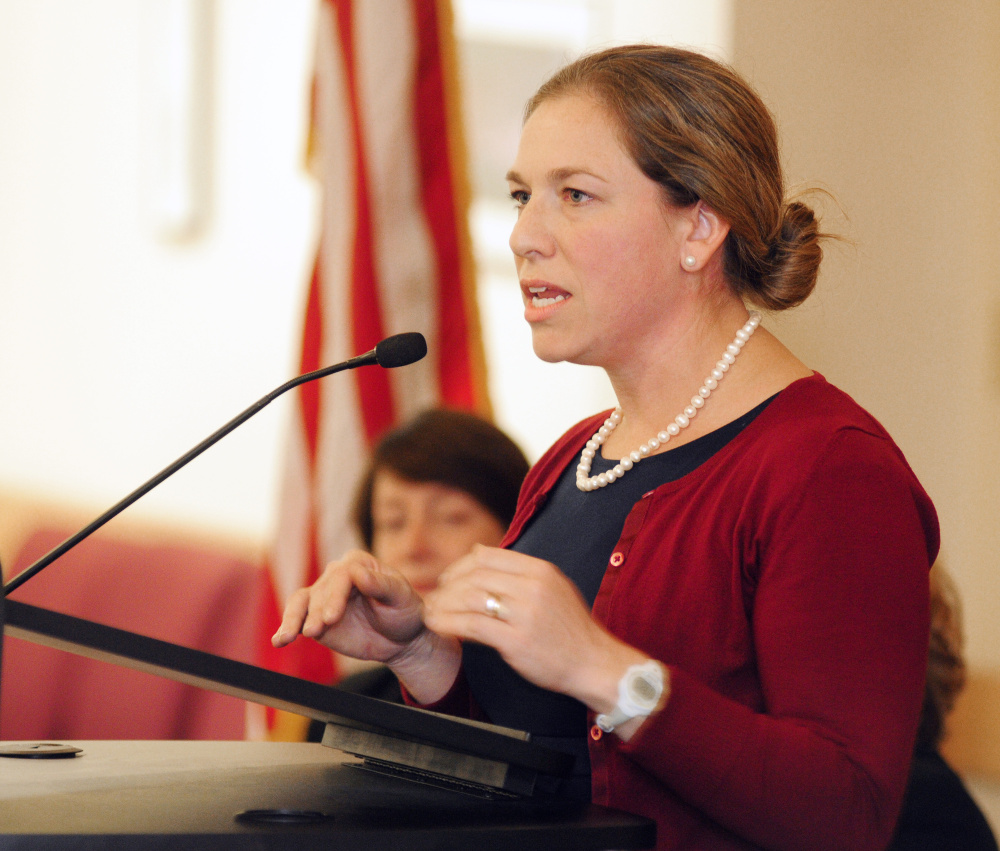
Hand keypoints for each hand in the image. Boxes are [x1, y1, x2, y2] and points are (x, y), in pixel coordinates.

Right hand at [272, 550, 424, 663]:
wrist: (399, 637)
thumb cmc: (403, 611)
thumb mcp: (400, 597)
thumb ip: (381, 585)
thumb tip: (359, 573)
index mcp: (358, 564)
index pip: (341, 574)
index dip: (334, 595)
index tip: (331, 617)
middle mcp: (336, 575)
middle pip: (320, 590)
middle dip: (315, 612)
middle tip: (316, 631)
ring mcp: (323, 596)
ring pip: (300, 602)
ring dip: (292, 619)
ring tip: (286, 638)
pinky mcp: (314, 617)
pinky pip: (295, 618)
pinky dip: (285, 628)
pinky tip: (278, 641)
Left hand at [423, 545, 644, 711]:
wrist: (594, 663)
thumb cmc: (571, 629)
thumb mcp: (553, 588)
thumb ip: (520, 574)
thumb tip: (479, 557)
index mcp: (540, 570)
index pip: (487, 556)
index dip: (460, 566)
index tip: (448, 579)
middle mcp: (532, 586)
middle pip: (475, 575)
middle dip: (448, 586)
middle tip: (435, 598)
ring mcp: (525, 613)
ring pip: (470, 597)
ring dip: (443, 604)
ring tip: (430, 612)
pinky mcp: (516, 641)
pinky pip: (472, 625)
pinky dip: (448, 622)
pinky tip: (437, 625)